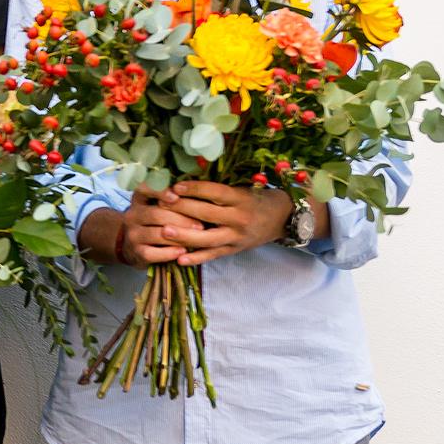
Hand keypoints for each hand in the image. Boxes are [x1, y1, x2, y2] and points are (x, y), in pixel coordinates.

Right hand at [107, 187, 195, 265]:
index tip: (176, 196)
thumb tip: (197, 193)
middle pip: (156, 214)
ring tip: (196, 239)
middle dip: (181, 220)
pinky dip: (169, 253)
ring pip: (156, 234)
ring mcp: (132, 234)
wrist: (136, 246)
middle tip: (200, 225)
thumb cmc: (156, 222)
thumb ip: (174, 200)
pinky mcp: (136, 252)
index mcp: (139, 199)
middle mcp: (132, 215)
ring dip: (179, 237)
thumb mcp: (159, 206)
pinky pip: (153, 253)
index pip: (145, 189)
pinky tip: (182, 252)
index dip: (160, 192)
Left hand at [157, 180, 312, 265]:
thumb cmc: (257, 198)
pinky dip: (196, 258)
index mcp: (241, 198)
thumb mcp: (242, 189)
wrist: (284, 218)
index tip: (174, 187)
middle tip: (160, 205)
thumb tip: (183, 185)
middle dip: (182, 209)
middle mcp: (239, 218)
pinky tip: (179, 259)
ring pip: (208, 238)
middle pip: (208, 214)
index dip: (194, 189)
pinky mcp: (235, 250)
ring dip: (185, 236)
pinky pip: (214, 255)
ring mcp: (237, 237)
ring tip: (163, 232)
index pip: (215, 192)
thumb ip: (217, 190)